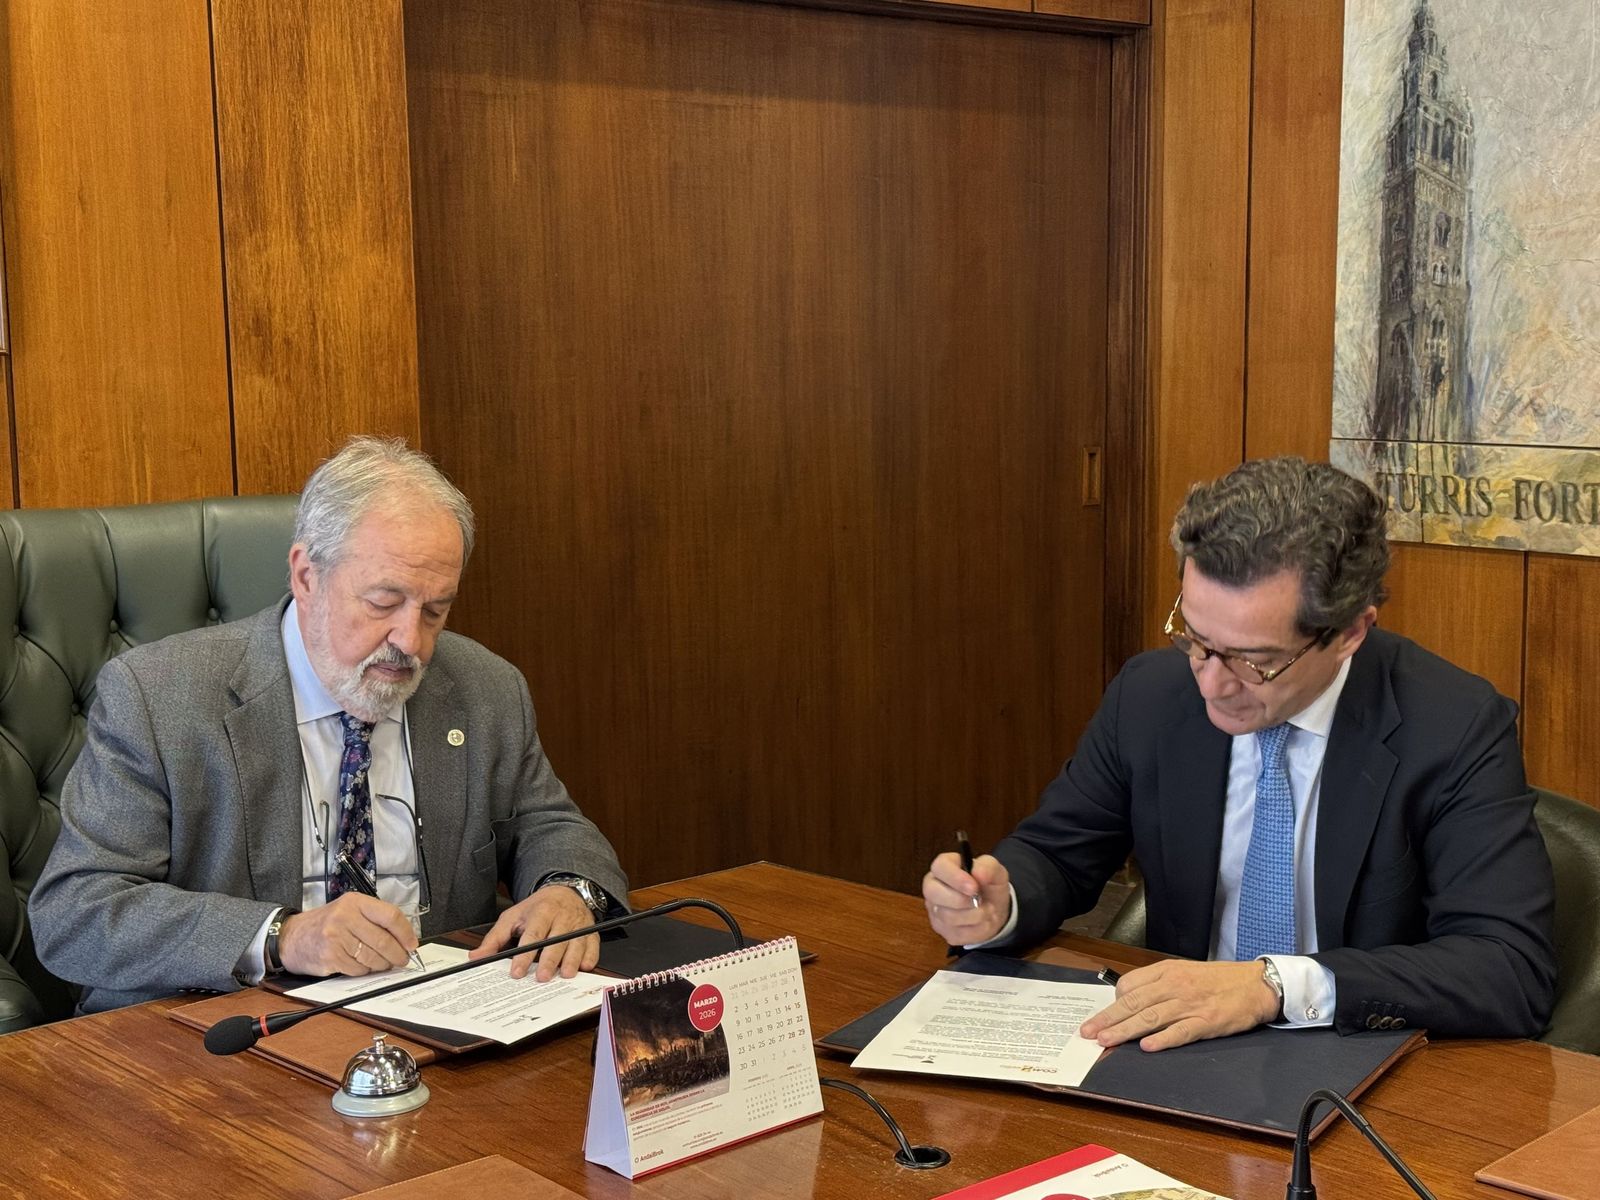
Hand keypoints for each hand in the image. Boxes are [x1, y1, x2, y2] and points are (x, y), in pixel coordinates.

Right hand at [277, 894, 418, 976]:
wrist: (292, 937)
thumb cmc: (326, 924)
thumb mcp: (349, 911)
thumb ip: (374, 919)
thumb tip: (403, 938)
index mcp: (355, 902)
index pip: (390, 915)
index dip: (405, 932)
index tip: (412, 944)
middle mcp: (345, 917)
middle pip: (383, 940)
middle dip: (398, 954)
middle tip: (403, 960)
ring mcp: (336, 937)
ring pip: (373, 957)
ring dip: (383, 965)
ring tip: (384, 964)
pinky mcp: (330, 957)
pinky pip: (358, 969)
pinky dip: (365, 971)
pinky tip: (363, 966)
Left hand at [470, 885, 599, 981]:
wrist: (565, 892)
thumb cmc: (537, 908)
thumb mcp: (513, 917)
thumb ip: (495, 938)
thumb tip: (477, 957)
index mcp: (542, 911)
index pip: (533, 934)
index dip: (525, 954)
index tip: (517, 972)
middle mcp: (562, 917)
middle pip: (556, 940)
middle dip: (549, 960)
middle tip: (541, 978)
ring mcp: (578, 924)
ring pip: (576, 943)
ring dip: (571, 960)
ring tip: (564, 975)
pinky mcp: (591, 931)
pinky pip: (593, 944)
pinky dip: (590, 956)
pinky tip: (583, 967)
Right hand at [922, 852, 1011, 946]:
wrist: (994, 909)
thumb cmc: (989, 885)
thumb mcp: (995, 871)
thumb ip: (988, 867)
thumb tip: (978, 872)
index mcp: (944, 867)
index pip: (939, 867)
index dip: (955, 877)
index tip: (974, 887)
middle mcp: (933, 887)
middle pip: (933, 892)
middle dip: (961, 900)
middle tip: (980, 900)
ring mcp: (935, 910)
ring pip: (947, 916)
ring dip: (975, 915)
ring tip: (988, 910)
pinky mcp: (942, 929)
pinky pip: (957, 933)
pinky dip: (976, 929)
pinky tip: (982, 922)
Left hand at [1078, 959, 1279, 1050]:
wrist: (1256, 984)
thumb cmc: (1217, 978)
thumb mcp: (1184, 971)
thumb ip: (1159, 983)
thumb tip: (1131, 999)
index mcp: (1167, 970)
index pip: (1130, 985)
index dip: (1114, 1002)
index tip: (1103, 1017)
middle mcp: (1174, 985)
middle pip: (1133, 1003)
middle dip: (1107, 1018)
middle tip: (1087, 1032)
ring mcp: (1190, 1005)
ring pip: (1150, 1018)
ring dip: (1125, 1031)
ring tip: (1105, 1041)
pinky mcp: (1207, 1022)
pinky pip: (1180, 1032)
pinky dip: (1162, 1039)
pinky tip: (1146, 1047)